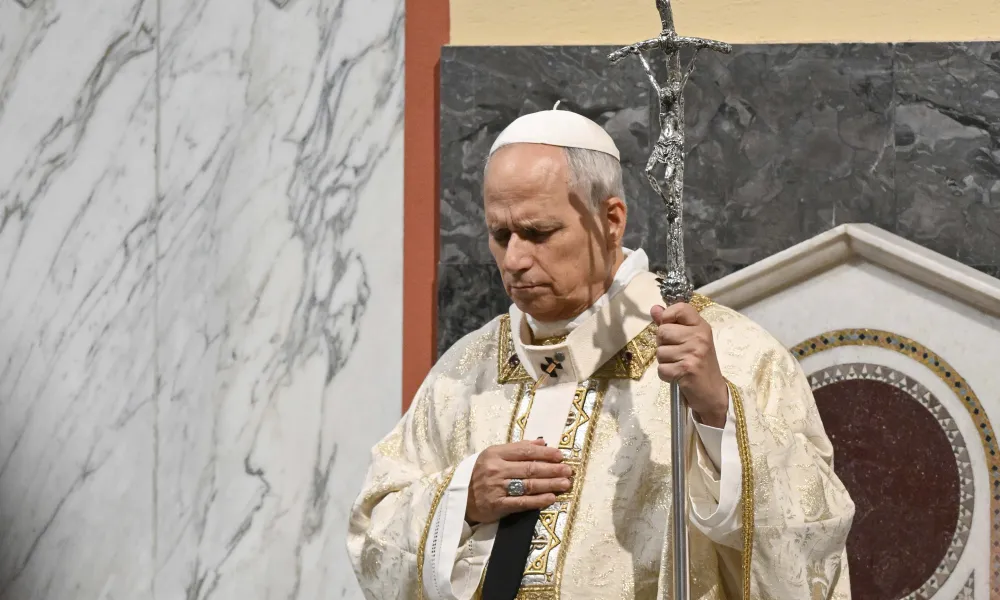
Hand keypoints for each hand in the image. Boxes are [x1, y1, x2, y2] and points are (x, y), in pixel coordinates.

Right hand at [466, 439, 571, 524]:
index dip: (545, 453)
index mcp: (495, 454)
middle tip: (568, 470)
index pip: (524, 451)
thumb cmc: (480, 474)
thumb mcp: (493, 456)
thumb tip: (541, 442)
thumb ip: (517, 448)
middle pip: (530, 468)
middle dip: (552, 469)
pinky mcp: (497, 505)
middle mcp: (496, 469)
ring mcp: (496, 488)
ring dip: (550, 484)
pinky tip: (551, 498)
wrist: (461, 499)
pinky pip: (522, 502)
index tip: (560, 456)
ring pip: (528, 485)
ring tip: (565, 483)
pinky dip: (538, 500)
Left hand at [651, 303, 728, 427]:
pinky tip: (678, 375)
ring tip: (679, 364)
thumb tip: (654, 309)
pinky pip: (661, 369)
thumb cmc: (699, 363)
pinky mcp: (686, 369)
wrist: (712, 392)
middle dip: (663, 344)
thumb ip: (671, 323)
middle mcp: (699, 337)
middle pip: (662, 331)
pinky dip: (666, 374)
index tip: (670, 327)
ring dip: (665, 361)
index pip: (680, 308)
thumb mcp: (689, 339)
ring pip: (659, 351)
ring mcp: (693, 353)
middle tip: (677, 353)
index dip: (668, 316)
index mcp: (701, 326)